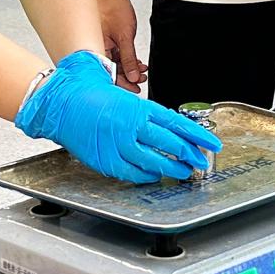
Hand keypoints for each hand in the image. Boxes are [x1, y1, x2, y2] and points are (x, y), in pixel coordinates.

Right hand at [16, 51, 222, 183]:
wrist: (62, 102)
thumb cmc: (93, 97)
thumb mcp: (126, 97)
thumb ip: (148, 114)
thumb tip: (173, 126)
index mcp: (139, 108)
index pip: (177, 123)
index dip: (197, 135)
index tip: (212, 143)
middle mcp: (131, 126)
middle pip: (169, 144)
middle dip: (189, 154)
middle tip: (201, 161)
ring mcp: (118, 144)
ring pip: (153, 161)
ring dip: (171, 168)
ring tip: (184, 172)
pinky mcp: (105, 159)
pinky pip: (131, 172)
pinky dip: (145, 176)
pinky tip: (155, 176)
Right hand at [96, 0, 144, 90]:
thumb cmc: (112, 8)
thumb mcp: (125, 36)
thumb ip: (129, 58)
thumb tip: (133, 76)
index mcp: (95, 49)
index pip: (107, 74)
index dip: (122, 84)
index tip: (134, 88)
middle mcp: (95, 49)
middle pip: (110, 71)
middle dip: (128, 76)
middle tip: (141, 79)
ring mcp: (100, 45)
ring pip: (114, 64)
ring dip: (129, 68)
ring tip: (142, 70)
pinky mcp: (105, 41)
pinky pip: (114, 56)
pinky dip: (126, 59)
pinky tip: (136, 62)